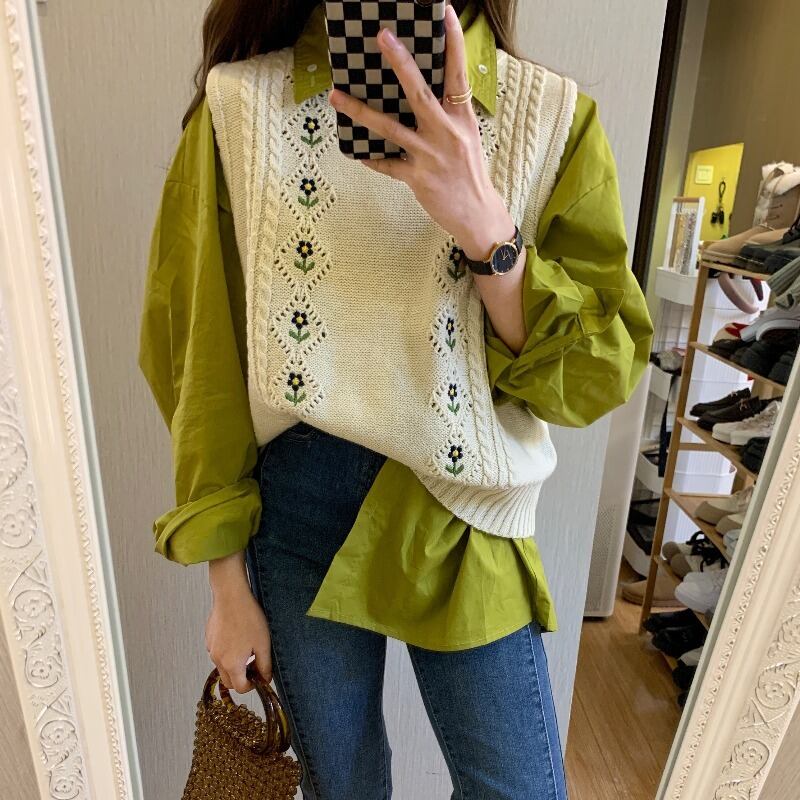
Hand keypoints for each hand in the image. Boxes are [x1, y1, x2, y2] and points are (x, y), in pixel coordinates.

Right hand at [205, 551, 271, 693]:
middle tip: (254, 665)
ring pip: (222, 666)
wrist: (231, 597)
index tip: (260, 676)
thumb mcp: (263, 644)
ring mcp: (211, 649)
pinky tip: (237, 636)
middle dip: (242, 679)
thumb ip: (265, 665)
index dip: (253, 685)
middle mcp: (218, 660)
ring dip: (234, 665)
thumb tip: (266, 679)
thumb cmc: (249, 619)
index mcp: (232, 665)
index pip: (241, 688)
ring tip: (247, 647)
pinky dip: (227, 652)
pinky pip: (218, 653)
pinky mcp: (209, 638)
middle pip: (229, 681)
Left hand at [328, 3, 514, 260]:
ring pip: (390, 128)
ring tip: (336, 96)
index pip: (458, 73)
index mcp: (462, 118)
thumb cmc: (470, 174)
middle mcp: (446, 133)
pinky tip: (357, 153)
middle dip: (399, 63)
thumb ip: (447, 114)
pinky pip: (387, 164)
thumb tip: (422, 92)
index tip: (445, 12)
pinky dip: (372, 158)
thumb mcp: (467, 137)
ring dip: (360, 110)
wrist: (477, 215)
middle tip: (381, 37)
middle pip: (419, 92)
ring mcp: (430, 155)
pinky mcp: (417, 178)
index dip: (453, 41)